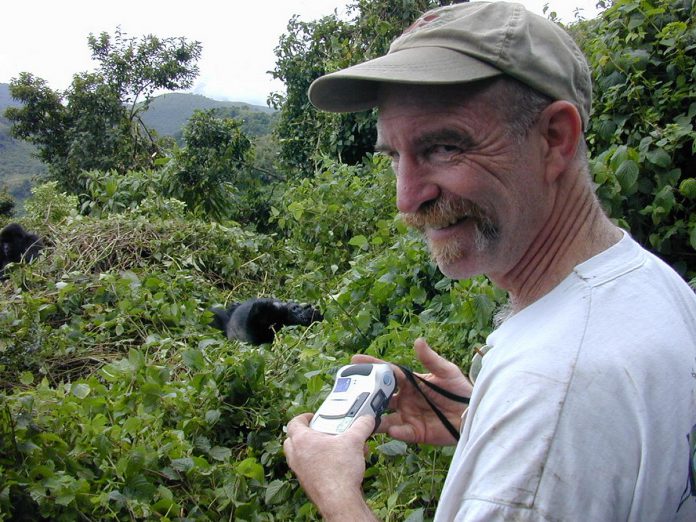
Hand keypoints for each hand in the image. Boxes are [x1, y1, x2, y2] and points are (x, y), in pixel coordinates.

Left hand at [284, 413, 377, 520]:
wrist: (339, 500)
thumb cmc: (340, 471)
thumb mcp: (354, 441)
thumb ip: (361, 426)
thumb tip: (367, 420)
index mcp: (302, 440)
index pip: (294, 422)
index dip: (304, 417)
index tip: (313, 417)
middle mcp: (296, 455)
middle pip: (293, 439)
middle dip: (307, 434)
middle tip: (321, 431)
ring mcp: (300, 471)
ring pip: (300, 455)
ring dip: (313, 450)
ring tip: (332, 448)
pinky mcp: (307, 483)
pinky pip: (308, 469)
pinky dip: (318, 464)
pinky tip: (336, 465)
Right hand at [352, 338, 471, 445]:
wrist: (472, 414)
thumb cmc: (459, 389)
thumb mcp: (446, 371)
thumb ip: (430, 359)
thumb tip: (418, 341)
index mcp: (409, 382)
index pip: (386, 372)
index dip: (371, 366)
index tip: (354, 360)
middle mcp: (404, 399)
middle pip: (380, 397)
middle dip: (366, 394)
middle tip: (351, 391)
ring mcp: (407, 416)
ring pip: (384, 417)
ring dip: (373, 417)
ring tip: (362, 416)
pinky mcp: (415, 433)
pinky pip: (400, 432)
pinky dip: (395, 431)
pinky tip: (390, 429)